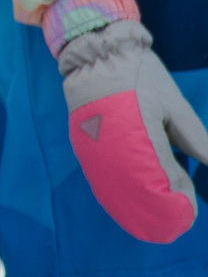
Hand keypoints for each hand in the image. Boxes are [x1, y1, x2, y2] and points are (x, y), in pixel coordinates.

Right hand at [60, 20, 207, 242]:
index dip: (177, 199)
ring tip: (153, 220)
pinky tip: (129, 203)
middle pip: (134, 194)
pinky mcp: (83, 146)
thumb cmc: (140, 76)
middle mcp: (110, 148)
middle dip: (156, 210)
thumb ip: (194, 139)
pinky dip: (116, 194)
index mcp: (138, 136)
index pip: (160, 181)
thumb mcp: (174, 105)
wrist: (96, 53)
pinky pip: (100, 178)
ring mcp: (92, 149)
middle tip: (176, 222)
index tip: (189, 207)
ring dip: (134, 208)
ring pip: (114, 190)